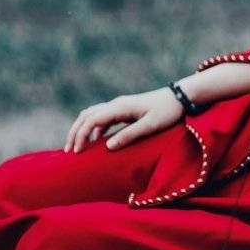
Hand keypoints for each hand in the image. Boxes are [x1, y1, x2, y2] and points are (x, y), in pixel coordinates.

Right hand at [64, 88, 183, 152]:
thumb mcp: (151, 125)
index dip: (81, 136)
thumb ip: (130, 135)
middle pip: (86, 116)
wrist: (180, 97)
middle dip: (75, 133)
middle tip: (69, 152)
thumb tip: (107, 147)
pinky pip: (102, 118)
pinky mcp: (124, 110)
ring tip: (76, 148)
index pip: (92, 120)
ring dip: (82, 129)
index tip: (76, 152)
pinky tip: (94, 142)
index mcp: (120, 107)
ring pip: (92, 115)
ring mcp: (119, 106)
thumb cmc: (168, 111)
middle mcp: (116, 104)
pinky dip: (93, 129)